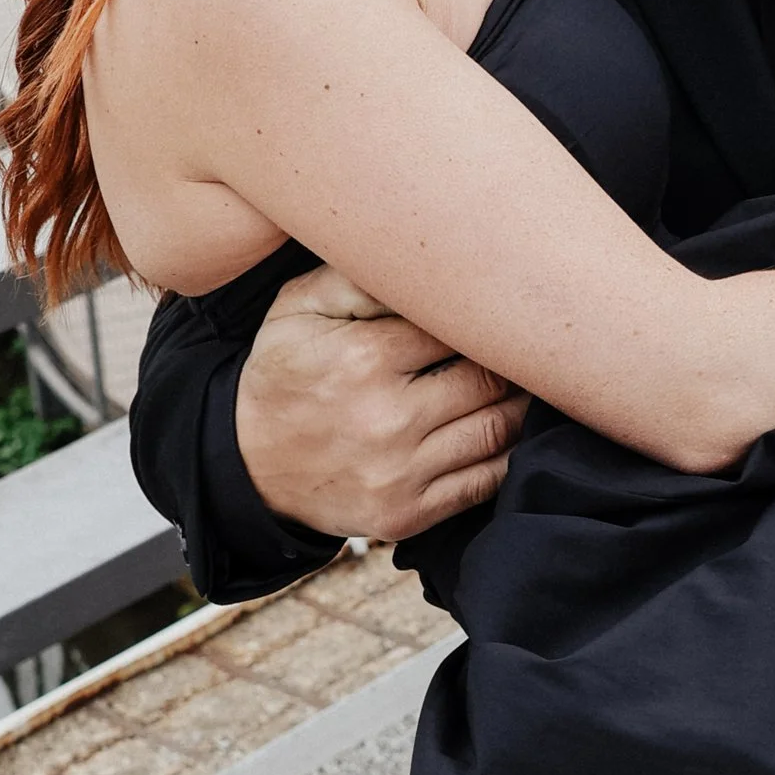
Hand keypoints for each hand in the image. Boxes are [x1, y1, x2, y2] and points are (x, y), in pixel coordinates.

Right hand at [235, 264, 528, 538]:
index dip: (483, 315)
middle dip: (512, 358)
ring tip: (527, 380)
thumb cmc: (283, 375)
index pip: (458, 327)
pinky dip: (510, 452)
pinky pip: (487, 481)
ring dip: (522, 403)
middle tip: (526, 342)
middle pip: (491, 379)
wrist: (247, 467)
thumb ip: (359, 278)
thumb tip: (424, 260)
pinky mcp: (408, 514)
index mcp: (363, 358)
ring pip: (500, 429)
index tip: (496, 306)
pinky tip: (508, 427)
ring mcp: (400, 474)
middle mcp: (387, 419)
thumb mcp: (298, 309)